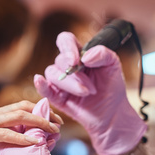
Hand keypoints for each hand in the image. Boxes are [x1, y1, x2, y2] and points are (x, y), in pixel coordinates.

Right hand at [0, 100, 62, 154]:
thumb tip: (1, 151)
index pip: (20, 106)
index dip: (38, 110)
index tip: (52, 117)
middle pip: (25, 107)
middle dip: (45, 114)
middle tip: (60, 123)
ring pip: (19, 116)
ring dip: (39, 122)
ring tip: (54, 130)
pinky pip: (5, 133)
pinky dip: (22, 136)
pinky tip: (34, 141)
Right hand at [34, 32, 146, 154]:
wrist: (113, 113)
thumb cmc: (112, 86)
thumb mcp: (113, 65)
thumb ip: (103, 54)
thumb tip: (85, 57)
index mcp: (79, 54)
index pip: (65, 41)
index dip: (67, 47)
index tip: (76, 60)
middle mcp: (67, 66)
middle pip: (60, 60)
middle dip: (76, 74)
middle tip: (92, 86)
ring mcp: (61, 82)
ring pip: (52, 74)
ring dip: (70, 84)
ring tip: (87, 93)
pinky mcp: (57, 98)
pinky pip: (44, 89)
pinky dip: (41, 85)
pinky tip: (41, 82)